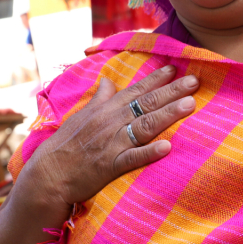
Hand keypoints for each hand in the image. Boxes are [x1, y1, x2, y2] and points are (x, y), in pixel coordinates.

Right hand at [21, 65, 197, 209]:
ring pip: (144, 126)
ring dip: (167, 115)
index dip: (156, 79)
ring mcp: (111, 143)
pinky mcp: (110, 166)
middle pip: (146, 104)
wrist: (48, 175)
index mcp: (105, 109)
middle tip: (195, 81)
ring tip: (189, 105)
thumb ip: (99, 98)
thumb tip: (108, 81)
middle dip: (172, 91)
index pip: (135, 90)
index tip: (176, 68)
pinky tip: (167, 147)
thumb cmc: (65, 145)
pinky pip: (132, 158)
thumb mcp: (81, 115)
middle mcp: (111, 122)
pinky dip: (149, 152)